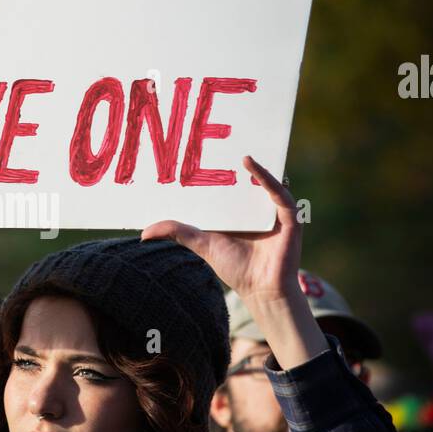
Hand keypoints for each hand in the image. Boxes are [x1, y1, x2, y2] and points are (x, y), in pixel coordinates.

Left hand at [141, 155, 327, 370]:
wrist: (260, 289)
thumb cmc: (235, 267)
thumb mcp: (202, 244)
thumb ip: (177, 233)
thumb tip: (143, 233)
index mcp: (240, 209)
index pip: (230, 183)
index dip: (219, 168)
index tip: (202, 152)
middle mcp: (258, 206)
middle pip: (249, 178)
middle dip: (238, 161)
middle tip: (223, 141)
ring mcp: (274, 210)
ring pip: (267, 181)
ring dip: (257, 166)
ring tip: (240, 153)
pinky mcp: (289, 218)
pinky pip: (280, 194)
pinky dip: (269, 180)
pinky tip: (254, 168)